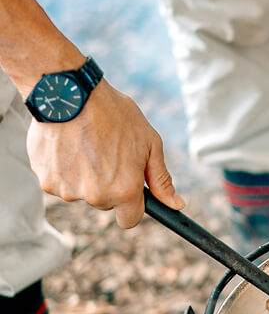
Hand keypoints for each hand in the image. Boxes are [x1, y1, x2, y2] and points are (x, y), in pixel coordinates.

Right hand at [27, 79, 184, 228]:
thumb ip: (161, 179)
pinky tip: (68, 144)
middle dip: (108, 185)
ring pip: (81, 192)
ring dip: (84, 175)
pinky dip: (63, 168)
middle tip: (107, 152)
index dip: (132, 205)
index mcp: (124, 191)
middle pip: (105, 203)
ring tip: (86, 143)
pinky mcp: (46, 180)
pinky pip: (59, 182)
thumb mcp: (149, 143)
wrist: (70, 94)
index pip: (130, 220)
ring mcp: (67, 190)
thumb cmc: (114, 114)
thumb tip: (176, 205)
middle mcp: (95, 196)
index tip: (130, 190)